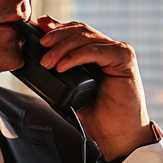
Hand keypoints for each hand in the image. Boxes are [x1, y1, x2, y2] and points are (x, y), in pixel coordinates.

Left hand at [35, 16, 153, 161]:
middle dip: (57, 35)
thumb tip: (41, 58)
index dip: (56, 27)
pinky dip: (76, 56)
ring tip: (48, 61)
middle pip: (79, 30)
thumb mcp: (70, 89)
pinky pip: (95, 50)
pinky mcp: (124, 59)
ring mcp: (117, 52)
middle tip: (41, 46)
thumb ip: (60, 71)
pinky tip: (62, 65)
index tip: (38, 27)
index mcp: (97, 53)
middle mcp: (108, 49)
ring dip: (62, 47)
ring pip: (85, 38)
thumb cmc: (97, 116)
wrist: (116, 135)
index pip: (75, 32)